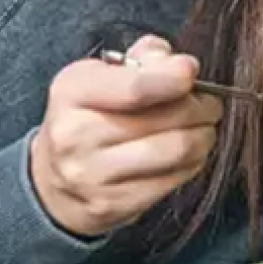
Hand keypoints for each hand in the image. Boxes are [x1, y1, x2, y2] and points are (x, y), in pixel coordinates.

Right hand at [30, 35, 222, 237]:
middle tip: (209, 104)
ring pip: (178, 150)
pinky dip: (193, 162)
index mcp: (72, 92)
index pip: (135, 88)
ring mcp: (93, 174)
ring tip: (203, 128)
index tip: (191, 71)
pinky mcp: (114, 204)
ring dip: (204, 136)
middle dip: (202, 107)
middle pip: (168, 118)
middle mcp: (76, 134)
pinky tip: (188, 154)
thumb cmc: (88, 117)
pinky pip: (174, 179)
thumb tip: (177, 63)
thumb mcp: (101, 77)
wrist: (53, 181)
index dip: (173, 78)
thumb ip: (142, 59)